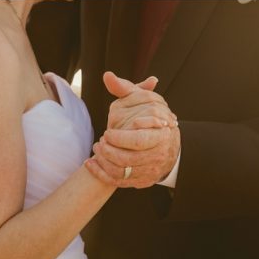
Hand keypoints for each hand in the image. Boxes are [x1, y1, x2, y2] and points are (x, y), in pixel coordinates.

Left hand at [85, 72, 180, 187]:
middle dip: (108, 151)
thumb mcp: (142, 99)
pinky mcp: (142, 181)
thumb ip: (125, 88)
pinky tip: (90, 163)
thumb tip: (107, 76)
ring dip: (104, 162)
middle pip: (126, 159)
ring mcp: (150, 170)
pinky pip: (118, 182)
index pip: (138, 141)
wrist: (168, 144)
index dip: (119, 138)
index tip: (107, 132)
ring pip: (121, 172)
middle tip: (100, 141)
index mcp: (160, 136)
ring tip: (97, 148)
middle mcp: (157, 156)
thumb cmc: (151, 118)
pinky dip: (101, 174)